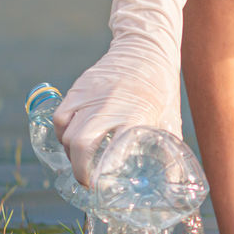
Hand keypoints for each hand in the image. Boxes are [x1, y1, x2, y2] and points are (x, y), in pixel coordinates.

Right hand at [54, 0, 192, 186]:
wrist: (146, 47)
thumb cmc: (162, 87)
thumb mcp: (171, 120)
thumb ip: (170, 153)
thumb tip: (173, 187)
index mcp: (132, 114)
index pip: (103, 148)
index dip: (91, 171)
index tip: (94, 186)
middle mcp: (106, 105)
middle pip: (77, 142)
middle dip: (77, 167)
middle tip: (86, 181)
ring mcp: (88, 95)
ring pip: (64, 131)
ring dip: (69, 151)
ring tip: (83, 161)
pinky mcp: (78, 88)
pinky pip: (60, 116)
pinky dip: (63, 133)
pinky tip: (74, 141)